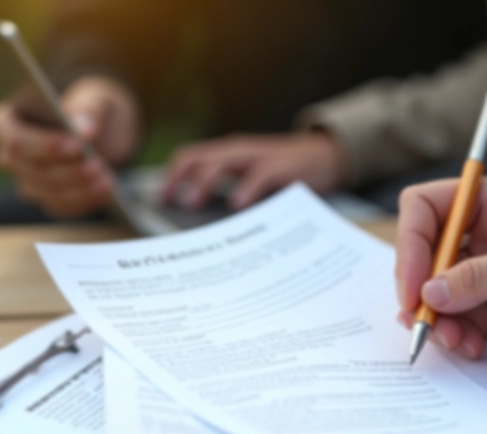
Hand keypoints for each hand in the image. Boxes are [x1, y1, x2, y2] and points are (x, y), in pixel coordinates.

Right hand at [0, 75, 139, 218]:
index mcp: (5, 122)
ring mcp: (26, 181)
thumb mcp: (94, 97)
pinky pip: (62, 206)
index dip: (44, 145)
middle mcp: (9, 156)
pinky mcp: (47, 199)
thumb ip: (90, 108)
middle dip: (66, 170)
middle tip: (97, 163)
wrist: (103, 130)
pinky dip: (86, 200)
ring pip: (47, 192)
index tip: (76, 144)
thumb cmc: (88, 106)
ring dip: (79, 187)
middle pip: (31, 170)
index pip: (16, 139)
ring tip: (106, 177)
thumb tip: (85, 130)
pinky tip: (107, 190)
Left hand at [161, 132, 347, 210]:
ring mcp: (258, 156)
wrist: (326, 157)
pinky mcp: (281, 166)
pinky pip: (259, 175)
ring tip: (192, 203)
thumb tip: (201, 228)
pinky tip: (236, 205)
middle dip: (179, 179)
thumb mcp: (252, 180)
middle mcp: (238, 151)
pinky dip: (245, 189)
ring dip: (203, 182)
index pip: (190, 158)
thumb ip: (230, 194)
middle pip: (198, 158)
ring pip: (221, 162)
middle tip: (170, 203)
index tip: (160, 199)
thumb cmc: (285, 174)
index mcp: (228, 155)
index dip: (172, 176)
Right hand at [395, 173, 486, 357]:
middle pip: (428, 256)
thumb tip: (429, 292)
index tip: (410, 283)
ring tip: (453, 341)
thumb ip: (481, 277)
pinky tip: (471, 348)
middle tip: (420, 321)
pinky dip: (461, 336)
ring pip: (443, 294)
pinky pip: (468, 321)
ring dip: (440, 320)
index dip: (410, 242)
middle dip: (419, 289)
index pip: (429, 207)